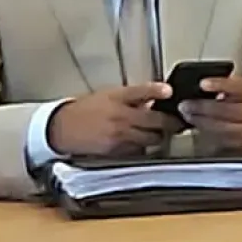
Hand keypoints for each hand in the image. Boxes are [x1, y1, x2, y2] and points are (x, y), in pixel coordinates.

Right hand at [48, 83, 178, 156]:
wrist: (62, 128)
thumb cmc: (87, 109)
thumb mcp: (109, 95)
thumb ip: (134, 96)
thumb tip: (158, 97)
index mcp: (117, 97)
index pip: (142, 91)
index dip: (157, 91)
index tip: (169, 91)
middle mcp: (120, 116)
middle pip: (156, 120)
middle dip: (172, 122)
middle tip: (179, 122)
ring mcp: (120, 135)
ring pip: (153, 138)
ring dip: (160, 135)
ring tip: (162, 133)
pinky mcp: (117, 150)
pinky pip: (140, 149)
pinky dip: (145, 146)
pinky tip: (143, 142)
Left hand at [179, 76, 241, 157]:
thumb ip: (231, 88)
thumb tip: (204, 86)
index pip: (239, 87)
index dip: (220, 85)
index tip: (202, 83)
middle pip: (226, 110)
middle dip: (201, 107)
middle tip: (185, 105)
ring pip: (220, 127)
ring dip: (200, 121)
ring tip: (188, 115)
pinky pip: (220, 139)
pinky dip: (206, 132)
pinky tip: (198, 126)